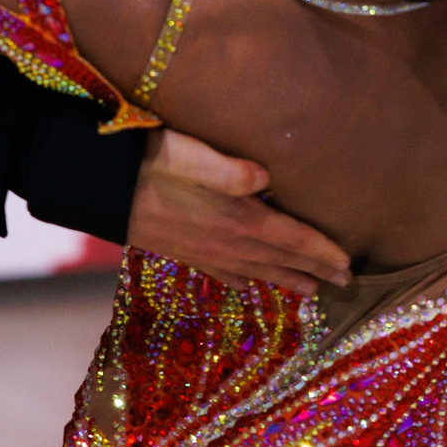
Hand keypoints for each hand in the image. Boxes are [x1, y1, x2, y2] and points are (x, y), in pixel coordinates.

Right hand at [127, 130, 352, 291]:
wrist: (97, 187)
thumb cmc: (147, 162)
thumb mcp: (188, 156)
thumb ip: (228, 169)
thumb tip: (265, 177)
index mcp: (237, 218)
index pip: (292, 239)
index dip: (322, 252)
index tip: (349, 265)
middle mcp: (226, 241)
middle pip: (280, 260)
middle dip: (314, 271)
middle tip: (344, 285)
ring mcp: (203, 250)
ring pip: (255, 271)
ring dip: (284, 279)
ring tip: (309, 291)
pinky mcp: (182, 251)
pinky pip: (221, 273)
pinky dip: (241, 281)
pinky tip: (246, 286)